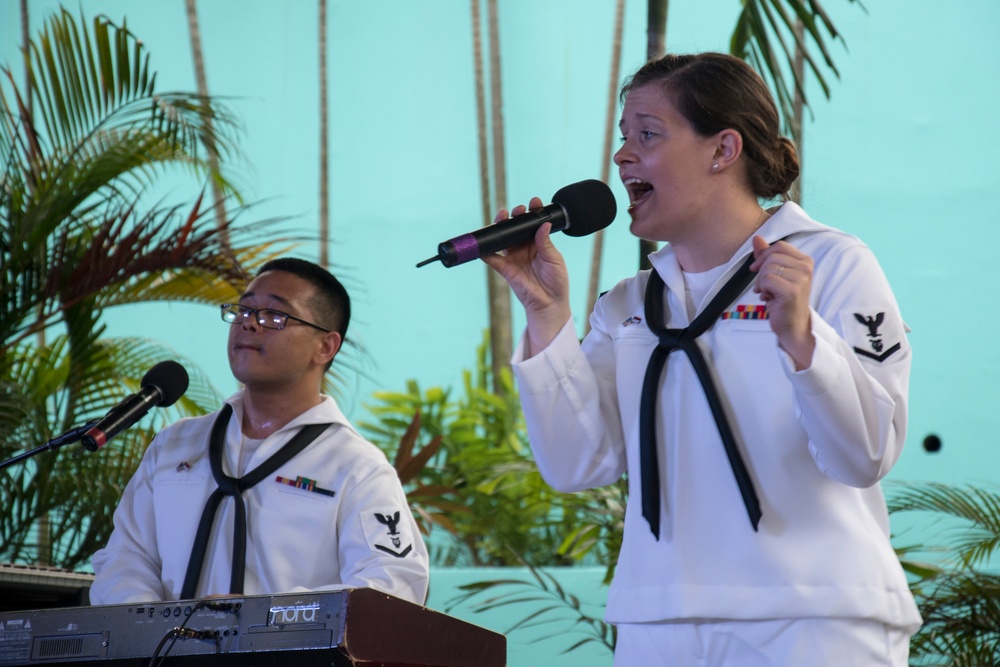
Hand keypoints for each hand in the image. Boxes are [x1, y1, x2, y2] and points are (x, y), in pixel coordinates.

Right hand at [481, 197, 571, 355]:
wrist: (550, 303)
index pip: (533, 224)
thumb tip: (543, 224)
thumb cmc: (556, 281)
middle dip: (515, 216)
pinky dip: (485, 251)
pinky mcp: (505, 268)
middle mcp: (524, 248)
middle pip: (515, 228)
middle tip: (517, 210)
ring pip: (503, 239)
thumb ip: (545, 242)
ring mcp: (514, 257)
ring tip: (501, 217)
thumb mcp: (554, 259)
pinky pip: (492, 258)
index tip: (535, 202)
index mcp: (538, 243)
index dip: (532, 212)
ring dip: (500, 227)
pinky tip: (483, 244)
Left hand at [750, 236, 814, 369]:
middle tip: (764, 286)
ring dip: (761, 282)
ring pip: (768, 268)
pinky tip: (769, 298)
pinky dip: (762, 289)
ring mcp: (801, 279)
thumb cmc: (782, 299)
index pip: (779, 246)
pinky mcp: (792, 291)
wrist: (792, 325)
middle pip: (772, 256)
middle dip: (761, 271)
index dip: (763, 256)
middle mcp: (806, 268)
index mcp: (805, 261)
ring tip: (768, 293)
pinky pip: (767, 280)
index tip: (757, 270)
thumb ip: (766, 255)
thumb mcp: (775, 274)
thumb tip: (756, 238)